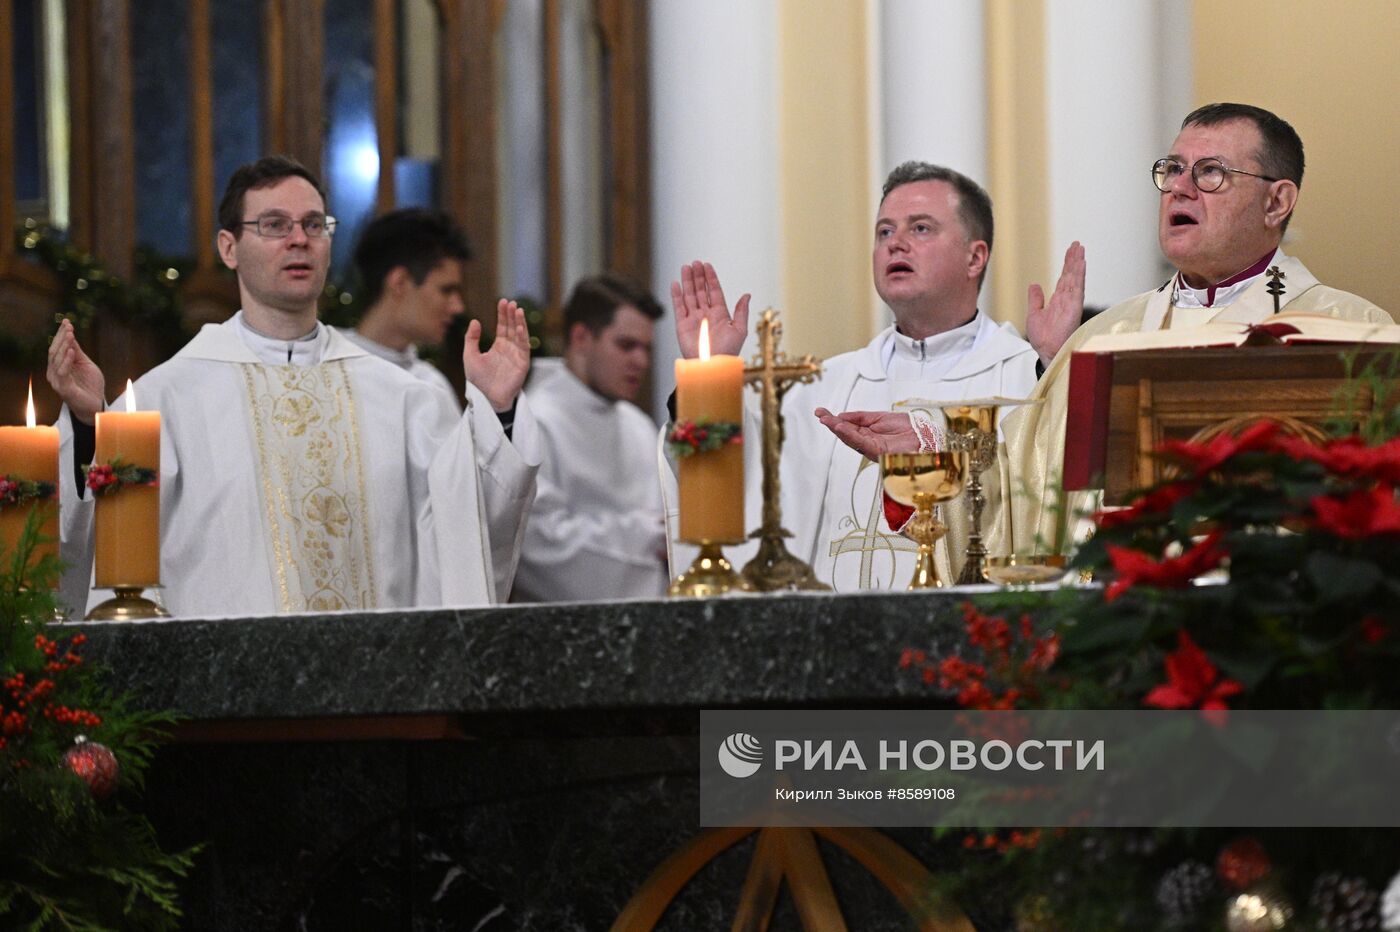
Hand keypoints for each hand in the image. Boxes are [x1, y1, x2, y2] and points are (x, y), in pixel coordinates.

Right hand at [46, 319, 105, 424]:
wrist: (95, 404)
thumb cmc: (90, 385)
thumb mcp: (85, 364)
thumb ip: (77, 352)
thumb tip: (71, 334)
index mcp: (58, 365)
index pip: (57, 347)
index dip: (61, 334)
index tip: (67, 321)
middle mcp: (54, 372)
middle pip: (54, 351)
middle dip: (61, 337)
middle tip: (68, 326)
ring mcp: (57, 381)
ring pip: (56, 360)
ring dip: (63, 346)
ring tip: (70, 335)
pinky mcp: (63, 388)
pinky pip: (62, 372)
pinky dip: (66, 361)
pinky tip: (71, 351)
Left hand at [464, 299, 530, 412]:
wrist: (486, 398)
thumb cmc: (478, 380)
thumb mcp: (470, 356)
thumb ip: (471, 339)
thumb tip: (475, 320)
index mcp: (499, 346)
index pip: (503, 326)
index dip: (502, 314)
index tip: (502, 301)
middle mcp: (510, 349)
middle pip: (512, 327)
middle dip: (512, 315)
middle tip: (511, 302)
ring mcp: (517, 356)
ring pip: (520, 335)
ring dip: (520, 322)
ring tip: (517, 309)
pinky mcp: (522, 364)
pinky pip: (524, 347)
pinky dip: (523, 336)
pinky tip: (519, 326)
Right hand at [670, 261, 749, 357]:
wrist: (712, 365)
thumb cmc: (728, 351)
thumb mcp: (739, 330)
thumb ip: (741, 312)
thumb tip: (747, 295)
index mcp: (720, 313)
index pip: (714, 291)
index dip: (711, 278)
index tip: (707, 265)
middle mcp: (706, 314)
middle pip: (700, 290)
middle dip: (698, 276)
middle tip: (696, 263)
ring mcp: (693, 319)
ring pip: (689, 295)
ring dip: (687, 281)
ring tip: (686, 267)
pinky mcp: (682, 325)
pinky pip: (679, 307)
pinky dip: (677, 295)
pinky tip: (676, 283)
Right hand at [814, 407, 918, 460]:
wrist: (924, 435)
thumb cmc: (907, 428)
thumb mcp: (879, 417)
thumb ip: (860, 417)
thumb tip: (840, 417)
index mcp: (868, 434)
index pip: (847, 427)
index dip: (834, 419)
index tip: (821, 412)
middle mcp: (867, 442)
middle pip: (846, 433)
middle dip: (832, 424)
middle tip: (819, 414)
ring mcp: (872, 448)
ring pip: (851, 439)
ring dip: (837, 429)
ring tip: (826, 420)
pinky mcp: (878, 452)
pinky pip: (861, 443)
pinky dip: (850, 435)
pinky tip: (841, 427)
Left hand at [1026, 241, 1085, 365]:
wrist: (1046, 351)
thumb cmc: (1043, 338)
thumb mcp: (1034, 314)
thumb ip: (1035, 299)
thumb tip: (1035, 285)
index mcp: (1058, 300)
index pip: (1064, 278)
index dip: (1068, 265)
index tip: (1071, 251)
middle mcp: (1066, 299)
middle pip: (1071, 275)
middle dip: (1074, 259)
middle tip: (1077, 244)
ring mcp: (1071, 302)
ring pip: (1075, 278)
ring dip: (1078, 263)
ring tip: (1080, 249)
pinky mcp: (1074, 306)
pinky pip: (1077, 287)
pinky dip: (1079, 275)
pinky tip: (1081, 263)